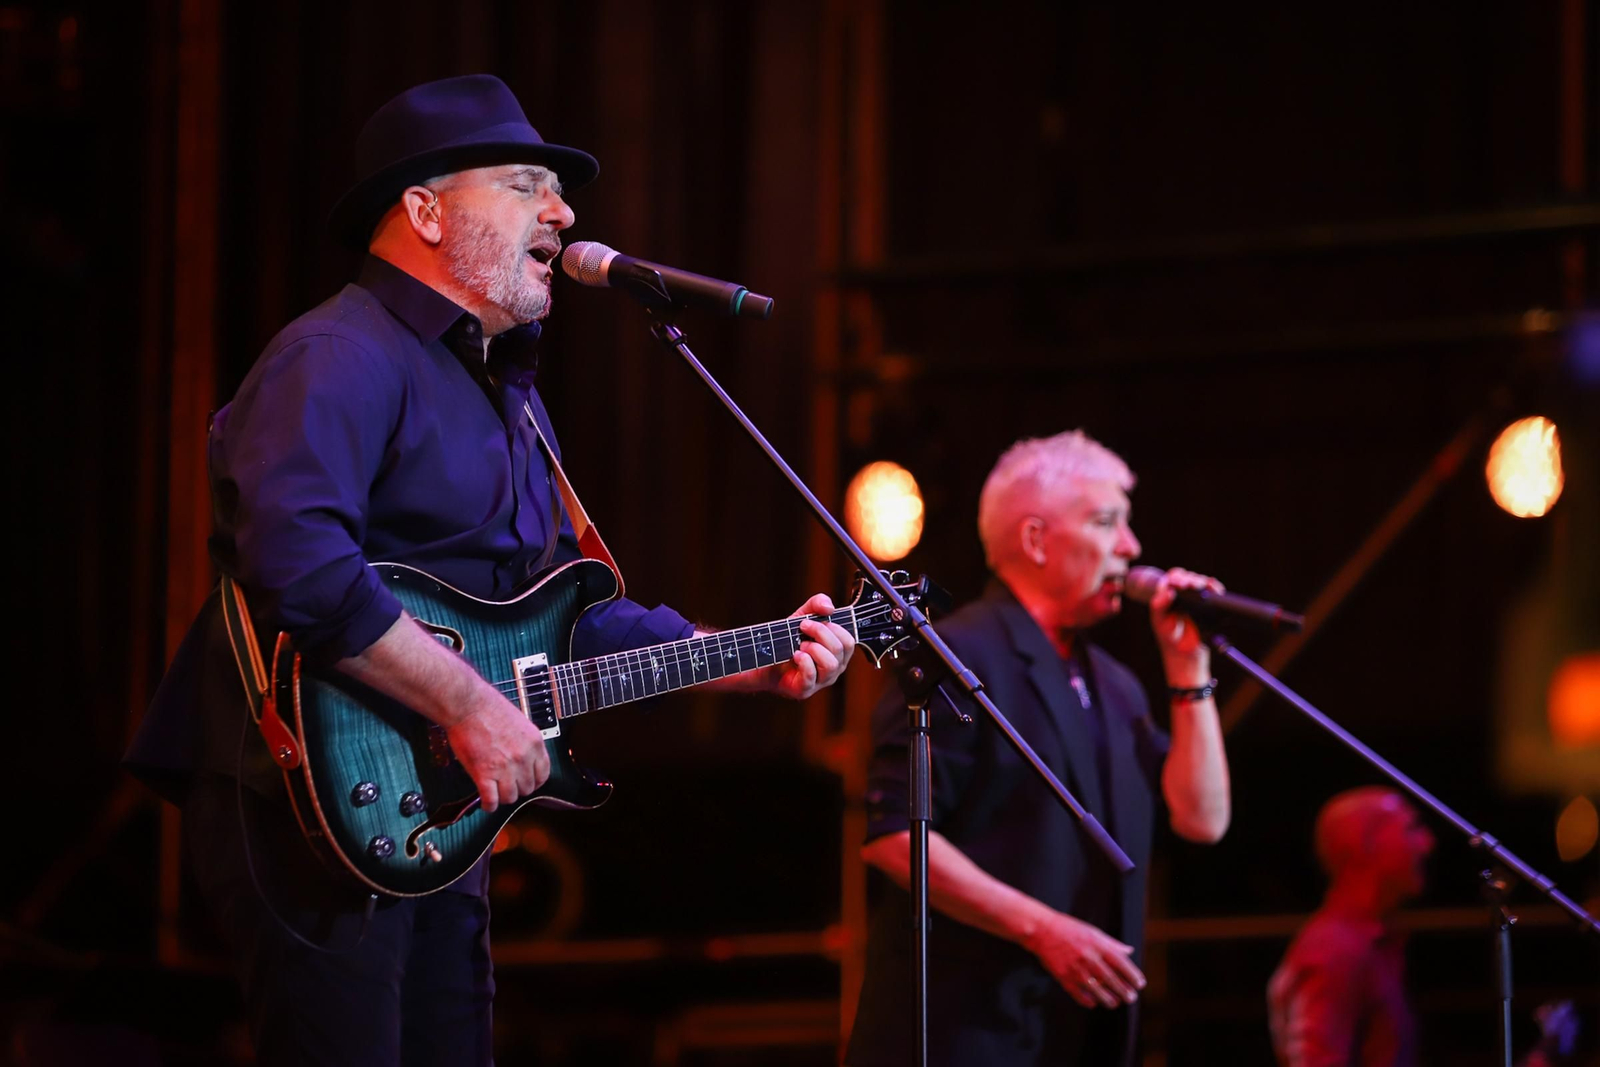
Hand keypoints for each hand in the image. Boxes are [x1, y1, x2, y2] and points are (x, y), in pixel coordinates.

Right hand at [444, 686, 550, 812]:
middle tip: (507, 784)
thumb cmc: (488, 708)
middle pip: (527, 788)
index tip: (527, 782)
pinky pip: (491, 800)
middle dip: (517, 788)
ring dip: (503, 797)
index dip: (534, 781)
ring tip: (496, 792)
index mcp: (534, 743)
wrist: (467, 705)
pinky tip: (486, 802)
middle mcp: (523, 757)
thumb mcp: (520, 722)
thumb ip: (525, 743)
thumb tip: (525, 759)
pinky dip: (489, 805)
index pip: (543, 774)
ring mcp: (504, 767)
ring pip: (510, 797)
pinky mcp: (484, 774)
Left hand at [759, 593, 856, 699]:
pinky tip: (795, 655)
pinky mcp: (806, 689)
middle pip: (841, 649)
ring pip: (831, 664)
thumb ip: (817, 604)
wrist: (763, 656)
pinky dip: (804, 661)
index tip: (810, 621)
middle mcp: (835, 668)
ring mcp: (821, 681)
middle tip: (802, 627)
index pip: (848, 641)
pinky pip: (812, 675)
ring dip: (813, 648)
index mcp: (838, 653)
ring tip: (799, 645)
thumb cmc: (787, 638)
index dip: (833, 627)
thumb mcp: (803, 616)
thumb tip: (829, 608)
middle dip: (821, 633)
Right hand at [1025, 910, 1145, 1008]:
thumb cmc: (1069, 929)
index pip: (1121, 963)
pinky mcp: (1064, 978)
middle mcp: (1088, 958)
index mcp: (1097, 945)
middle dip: (1124, 992)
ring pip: (1097, 991)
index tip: (1140, 984)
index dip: (1133, 975)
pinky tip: (1094, 1002)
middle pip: (1112, 980)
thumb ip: (1112, 944)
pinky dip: (1088, 1001)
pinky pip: (1079, 995)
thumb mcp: (1093, 932)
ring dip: (1109, 1000)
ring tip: (1115, 1002)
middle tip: (1131, 998)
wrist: (1042, 931)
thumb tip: (1129, 951)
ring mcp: (1076, 969)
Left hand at [1147, 566, 1223, 686]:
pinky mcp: (1209, 605)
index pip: (1172, 578)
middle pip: (1188, 577)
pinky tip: (1215, 588)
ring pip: (1201, 582)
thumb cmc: (1170, 638)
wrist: (1186, 655)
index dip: (1176, 578)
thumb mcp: (1160, 622)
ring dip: (1203, 582)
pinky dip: (1215, 587)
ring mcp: (1196, 599)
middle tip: (1193, 586)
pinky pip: (1213, 592)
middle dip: (1191, 579)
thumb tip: (1168, 591)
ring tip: (1204, 587)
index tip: (1181, 584)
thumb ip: (1159, 606)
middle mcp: (1181, 595)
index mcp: (1167, 596)